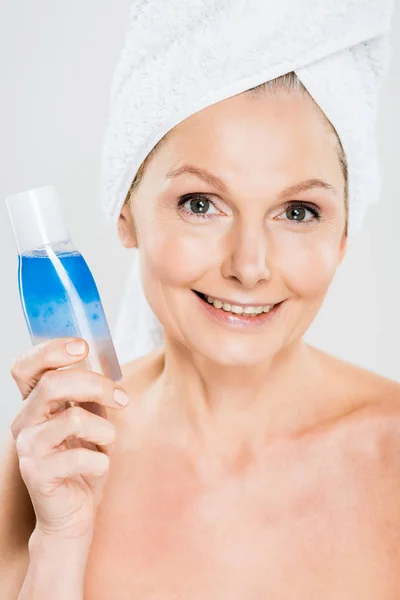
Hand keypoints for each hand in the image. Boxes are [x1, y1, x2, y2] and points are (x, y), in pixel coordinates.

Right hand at [9, 338, 129, 540]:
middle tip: (121, 398)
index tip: (83, 346)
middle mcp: (25, 421)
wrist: (74, 513)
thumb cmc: (84, 461)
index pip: (27, 365)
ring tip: (107, 443)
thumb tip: (104, 361)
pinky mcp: (37, 474)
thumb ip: (90, 393)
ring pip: (73, 418)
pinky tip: (99, 466)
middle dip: (96, 384)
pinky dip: (102, 460)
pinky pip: (80, 456)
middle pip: (52, 383)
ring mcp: (28, 448)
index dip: (51, 350)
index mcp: (36, 402)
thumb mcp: (91, 419)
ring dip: (105, 430)